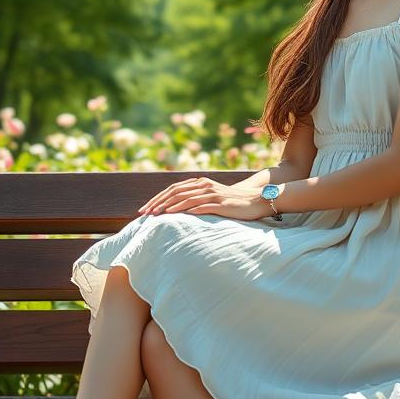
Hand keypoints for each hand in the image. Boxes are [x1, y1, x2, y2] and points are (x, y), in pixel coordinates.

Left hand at [136, 177, 271, 221]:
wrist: (256, 201)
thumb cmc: (231, 203)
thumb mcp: (211, 197)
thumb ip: (196, 199)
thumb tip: (176, 209)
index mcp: (200, 183)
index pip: (173, 189)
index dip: (157, 198)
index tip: (144, 210)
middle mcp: (204, 185)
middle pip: (175, 192)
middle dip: (157, 203)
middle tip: (144, 214)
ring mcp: (212, 193)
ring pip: (185, 198)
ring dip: (168, 206)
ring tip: (155, 215)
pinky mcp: (220, 204)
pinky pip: (200, 206)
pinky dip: (185, 210)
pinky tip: (175, 216)